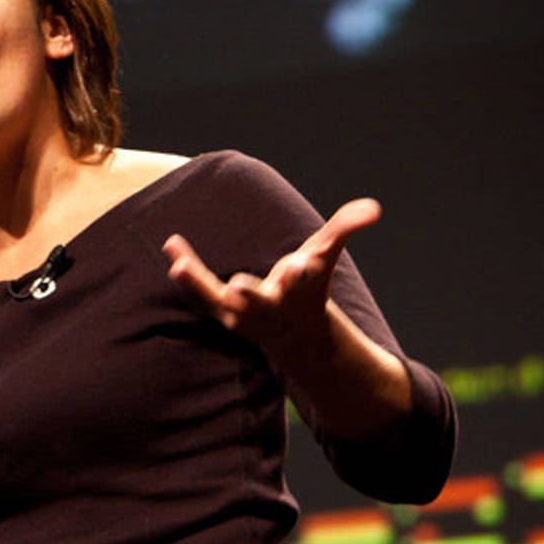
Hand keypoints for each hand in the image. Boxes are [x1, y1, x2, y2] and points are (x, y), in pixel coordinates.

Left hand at [162, 198, 381, 366]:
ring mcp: (243, 313)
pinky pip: (200, 292)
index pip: (304, 281)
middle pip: (260, 302)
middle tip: (236, 288)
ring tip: (179, 266)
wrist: (295, 335)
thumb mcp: (326, 256)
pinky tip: (171, 246)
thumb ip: (344, 229)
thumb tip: (372, 208)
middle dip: (251, 296)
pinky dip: (186, 273)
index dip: (301, 273)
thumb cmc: (309, 287)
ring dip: (199, 284)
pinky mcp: (222, 312)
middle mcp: (271, 305)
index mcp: (301, 290)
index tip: (299, 265)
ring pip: (219, 302)